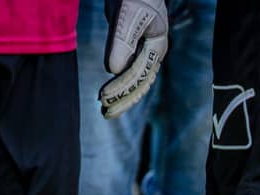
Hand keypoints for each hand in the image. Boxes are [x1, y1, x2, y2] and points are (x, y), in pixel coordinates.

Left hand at [99, 0, 168, 118]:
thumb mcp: (127, 16)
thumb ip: (120, 43)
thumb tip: (112, 70)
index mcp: (156, 46)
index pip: (138, 73)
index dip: (121, 87)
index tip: (103, 97)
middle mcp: (153, 52)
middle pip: (140, 83)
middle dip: (123, 100)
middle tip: (106, 114)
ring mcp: (145, 52)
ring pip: (136, 82)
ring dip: (122, 97)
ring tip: (106, 110)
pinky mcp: (135, 49)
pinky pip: (129, 73)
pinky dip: (120, 85)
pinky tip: (110, 95)